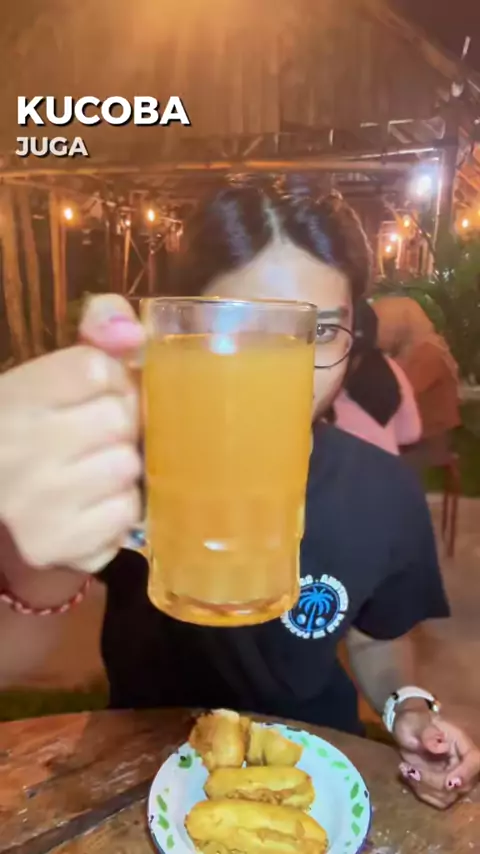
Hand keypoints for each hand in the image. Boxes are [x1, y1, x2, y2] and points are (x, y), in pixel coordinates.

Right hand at [0, 295, 144, 573]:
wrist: (0, 505)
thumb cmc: (31, 431)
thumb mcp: (50, 374)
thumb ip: (95, 331)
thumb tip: (131, 331)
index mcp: (12, 397)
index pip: (96, 369)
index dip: (111, 378)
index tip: (98, 391)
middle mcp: (16, 450)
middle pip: (119, 417)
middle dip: (120, 423)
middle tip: (99, 434)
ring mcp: (34, 504)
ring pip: (127, 466)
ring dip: (121, 466)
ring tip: (94, 469)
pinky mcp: (54, 547)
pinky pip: (125, 515)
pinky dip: (117, 510)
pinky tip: (92, 505)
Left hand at [394, 699, 479, 808]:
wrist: (407, 731)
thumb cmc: (413, 722)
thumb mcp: (414, 721)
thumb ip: (425, 732)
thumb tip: (436, 746)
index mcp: (460, 742)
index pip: (474, 760)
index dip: (465, 774)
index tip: (449, 783)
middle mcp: (462, 763)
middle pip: (460, 786)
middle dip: (432, 782)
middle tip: (409, 770)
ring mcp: (455, 778)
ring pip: (447, 797)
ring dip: (424, 788)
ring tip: (405, 770)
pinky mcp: (444, 789)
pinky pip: (436, 800)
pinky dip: (420, 792)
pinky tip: (407, 776)